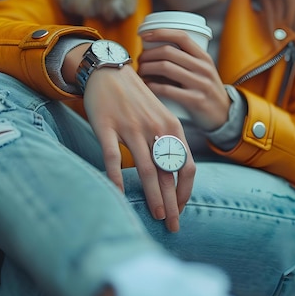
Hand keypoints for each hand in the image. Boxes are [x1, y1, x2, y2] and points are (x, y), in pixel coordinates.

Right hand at [82, 66, 195, 232]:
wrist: (108, 69)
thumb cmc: (136, 98)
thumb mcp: (160, 116)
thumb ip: (167, 142)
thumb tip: (173, 175)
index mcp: (172, 127)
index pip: (187, 166)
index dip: (186, 191)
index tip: (180, 208)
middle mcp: (155, 128)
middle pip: (169, 173)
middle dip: (173, 203)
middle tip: (173, 226)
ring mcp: (131, 127)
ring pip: (145, 169)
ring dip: (152, 196)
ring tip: (155, 216)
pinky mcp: (106, 126)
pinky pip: (112, 157)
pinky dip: (115, 178)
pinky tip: (118, 195)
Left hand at [138, 29, 230, 130]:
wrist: (224, 115)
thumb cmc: (205, 90)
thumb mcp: (202, 71)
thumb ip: (185, 60)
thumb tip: (153, 50)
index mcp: (204, 57)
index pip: (181, 36)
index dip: (160, 33)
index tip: (144, 36)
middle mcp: (203, 68)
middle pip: (168, 52)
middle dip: (148, 54)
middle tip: (140, 61)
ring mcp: (200, 84)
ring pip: (166, 68)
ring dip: (147, 68)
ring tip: (141, 72)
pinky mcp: (195, 100)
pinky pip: (168, 89)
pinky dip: (152, 86)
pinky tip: (147, 86)